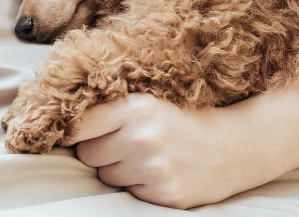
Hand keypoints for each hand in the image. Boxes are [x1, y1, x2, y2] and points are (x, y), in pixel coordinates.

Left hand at [61, 93, 293, 208]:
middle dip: (100, 152)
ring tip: (145, 159)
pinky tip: (159, 174)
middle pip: (88, 155)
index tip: (67, 134)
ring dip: (118, 171)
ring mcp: (154, 168)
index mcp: (137, 107)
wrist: (235, 146)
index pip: (80, 125)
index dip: (71, 132)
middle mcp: (143, 137)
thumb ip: (112, 112)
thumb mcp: (151, 104)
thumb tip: (63, 126)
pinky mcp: (164, 194)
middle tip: (125, 145)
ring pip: (105, 177)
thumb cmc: (185, 122)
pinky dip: (138, 187)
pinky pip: (129, 194)